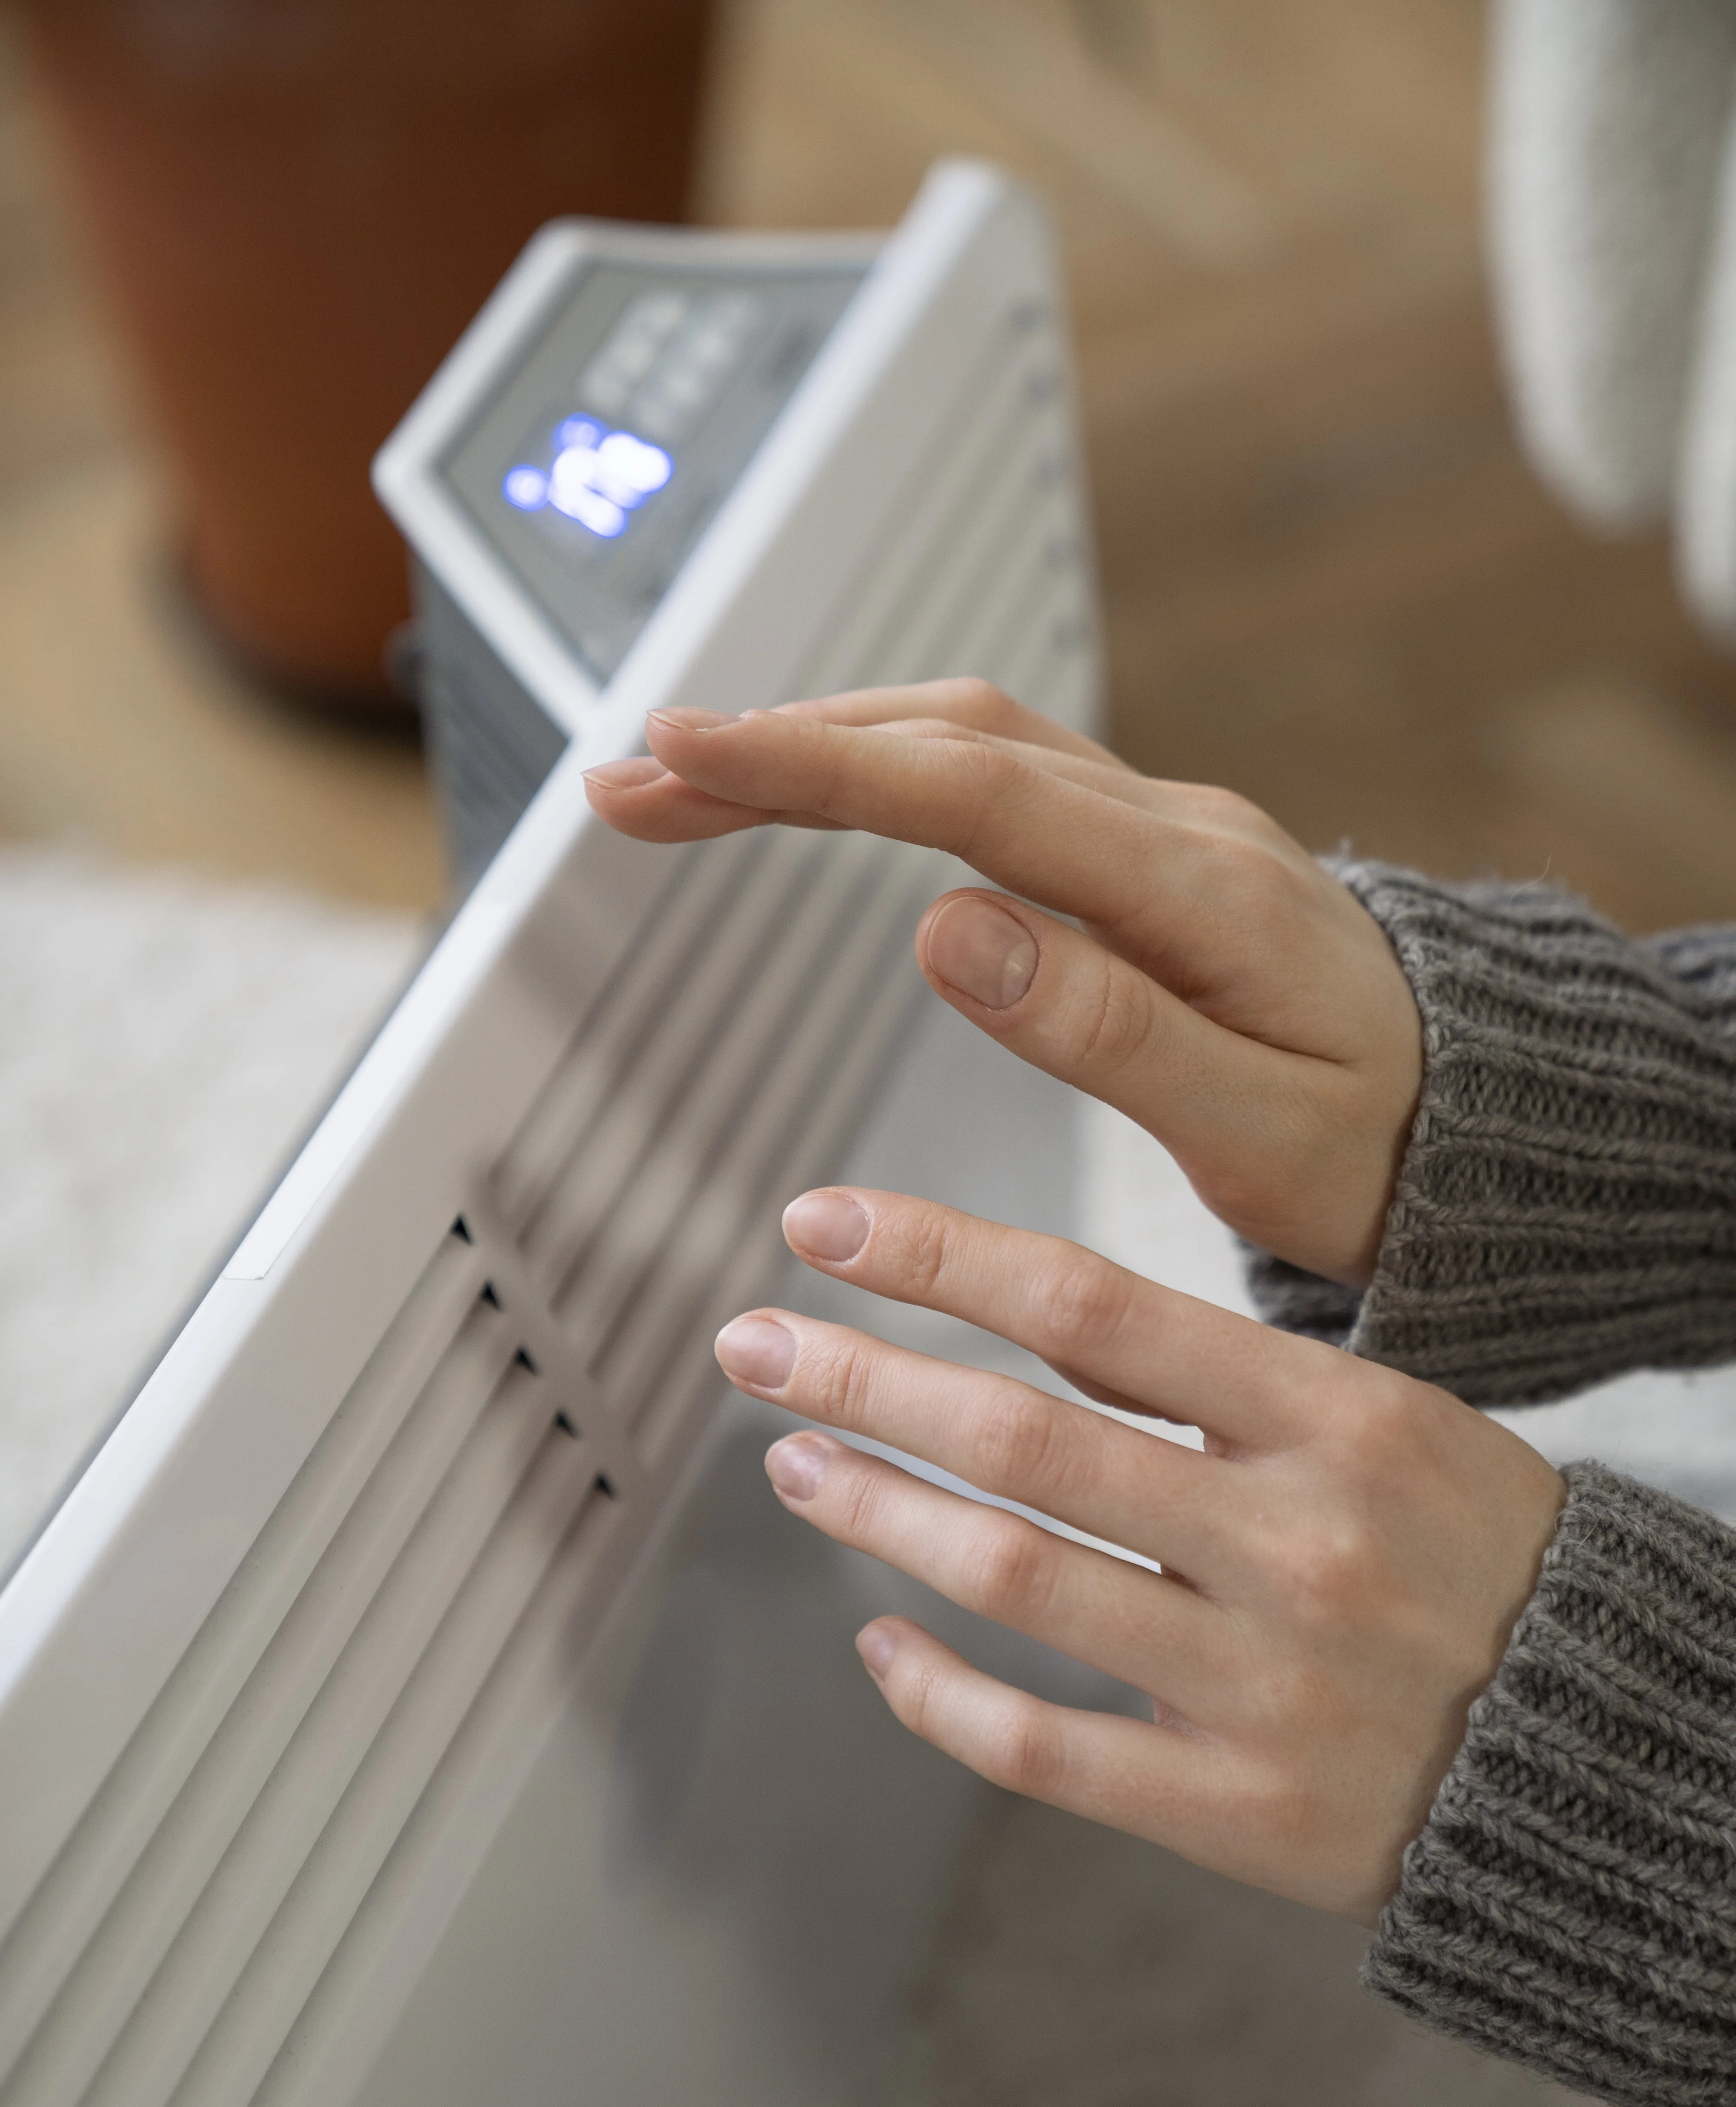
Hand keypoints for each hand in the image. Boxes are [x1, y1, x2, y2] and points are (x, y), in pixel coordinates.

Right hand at [584, 681, 1421, 1285]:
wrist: (1484, 1117)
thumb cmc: (1383, 1144)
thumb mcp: (1262, 1129)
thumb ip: (1109, 1031)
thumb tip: (947, 928)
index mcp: (1202, 893)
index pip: (976, 794)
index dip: (819, 770)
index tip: (686, 756)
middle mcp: (1177, 829)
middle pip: (953, 738)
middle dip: (781, 744)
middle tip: (632, 776)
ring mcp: (1163, 828)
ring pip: (969, 736)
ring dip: (823, 742)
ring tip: (685, 778)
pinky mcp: (1146, 851)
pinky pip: (998, 773)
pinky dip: (888, 768)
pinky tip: (820, 788)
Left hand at [712, 1187, 1565, 1921]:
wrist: (1605, 1752)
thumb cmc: (1473, 1561)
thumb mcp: (1388, 1426)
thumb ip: (1219, 1382)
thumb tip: (1029, 1317)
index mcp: (1341, 1420)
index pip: (1094, 1309)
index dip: (939, 1256)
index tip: (821, 1224)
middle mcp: (1295, 1543)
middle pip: (1025, 1440)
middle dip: (863, 1377)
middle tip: (751, 1341)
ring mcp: (1264, 1685)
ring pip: (1013, 1579)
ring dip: (877, 1514)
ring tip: (796, 1463)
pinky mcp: (1240, 1812)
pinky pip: (1042, 1748)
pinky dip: (936, 1691)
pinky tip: (878, 1640)